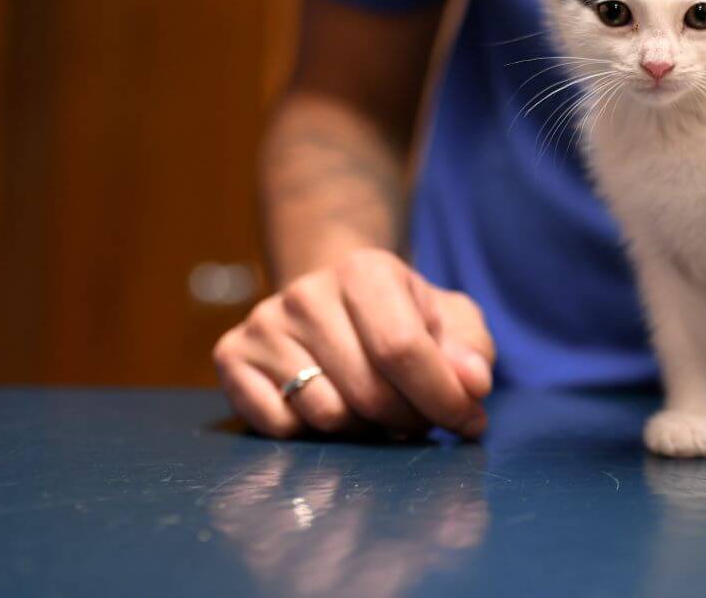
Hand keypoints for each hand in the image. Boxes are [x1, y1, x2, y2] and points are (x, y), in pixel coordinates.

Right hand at [213, 248, 495, 438]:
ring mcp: (264, 323)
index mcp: (365, 270)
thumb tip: (473, 384)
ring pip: (327, 415)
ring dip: (364, 430)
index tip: (470, 423)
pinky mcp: (232, 356)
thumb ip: (470, 351)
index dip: (442, 397)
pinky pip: (281, 427)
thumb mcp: (451, 321)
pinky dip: (314, 434)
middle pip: (368, 391)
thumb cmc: (403, 316)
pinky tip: (330, 407)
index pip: (403, 349)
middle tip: (420, 419)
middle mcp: (307, 292)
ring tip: (375, 409)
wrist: (333, 298)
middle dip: (408, 420)